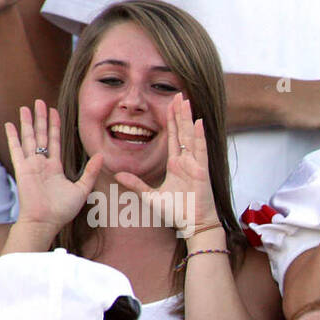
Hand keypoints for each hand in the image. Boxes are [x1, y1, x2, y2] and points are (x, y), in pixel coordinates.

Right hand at [5, 100, 103, 239]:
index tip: (54, 111)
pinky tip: (10, 124)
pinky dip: (13, 137)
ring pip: (29, 138)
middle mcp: (42, 164)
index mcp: (55, 168)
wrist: (46, 221)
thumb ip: (91, 172)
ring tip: (26, 107)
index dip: (54, 126)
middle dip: (41, 119)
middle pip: (40, 135)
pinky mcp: (22, 169)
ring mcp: (31, 165)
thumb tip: (102, 155)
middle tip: (39, 102)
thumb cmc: (63, 210)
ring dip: (27, 123)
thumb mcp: (82, 189)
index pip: (55, 141)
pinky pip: (16, 150)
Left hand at [114, 93, 217, 233]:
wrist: (193, 225)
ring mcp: (195, 165)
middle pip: (182, 132)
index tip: (169, 104)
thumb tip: (117, 175)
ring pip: (191, 136)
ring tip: (186, 101)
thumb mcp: (151, 196)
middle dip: (180, 113)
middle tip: (178, 94)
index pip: (172, 137)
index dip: (171, 120)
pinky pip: (201, 151)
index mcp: (176, 165)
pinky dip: (200, 136)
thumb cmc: (178, 212)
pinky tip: (199, 122)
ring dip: (188, 118)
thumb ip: (136, 184)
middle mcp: (187, 161)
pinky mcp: (202, 171)